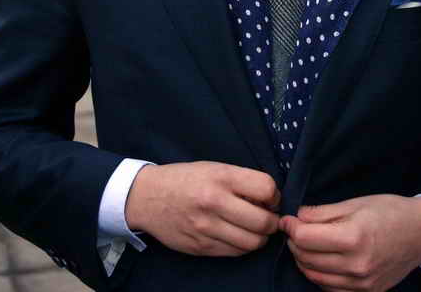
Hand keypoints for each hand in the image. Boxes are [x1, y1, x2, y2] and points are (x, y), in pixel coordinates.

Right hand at [125, 161, 280, 256]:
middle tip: (267, 217)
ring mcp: (206, 228)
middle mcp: (214, 202)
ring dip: (260, 237)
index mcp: (221, 178)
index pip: (266, 189)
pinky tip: (237, 235)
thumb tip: (271, 198)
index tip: (269, 198)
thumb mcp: (214, 168)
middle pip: (263, 222)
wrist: (146, 197)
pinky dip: (242, 246)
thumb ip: (241, 181)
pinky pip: (234, 253)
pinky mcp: (200, 247)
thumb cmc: (184, 179)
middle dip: (272, 221)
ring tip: (253, 228)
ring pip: (252, 243)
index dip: (274, 195)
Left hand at [279, 194, 420, 291]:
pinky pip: (330, 289)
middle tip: (295, 230)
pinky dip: (319, 275)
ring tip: (306, 244)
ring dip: (303, 260)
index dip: (290, 227)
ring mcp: (361, 283)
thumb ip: (323, 212)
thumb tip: (297, 217)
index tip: (287, 220)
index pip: (305, 238)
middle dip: (294, 243)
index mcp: (353, 237)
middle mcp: (356, 265)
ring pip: (314, 276)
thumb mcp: (355, 203)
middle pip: (306, 258)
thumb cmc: (390, 211)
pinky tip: (321, 261)